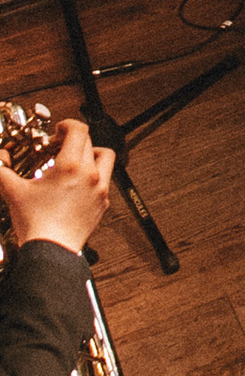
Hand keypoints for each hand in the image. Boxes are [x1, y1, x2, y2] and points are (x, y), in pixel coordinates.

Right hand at [0, 117, 109, 261]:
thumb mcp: (13, 191)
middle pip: (89, 142)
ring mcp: (100, 188)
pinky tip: (77, 183)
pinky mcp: (102, 202)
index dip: (67, 125)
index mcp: (70, 166)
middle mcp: (90, 174)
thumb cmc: (36, 223)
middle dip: (73, 140)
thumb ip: (2, 171)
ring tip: (75, 160)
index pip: (79, 130)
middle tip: (57, 147)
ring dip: (91, 153)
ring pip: (105, 157)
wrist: (52, 250)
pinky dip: (94, 174)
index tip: (58, 130)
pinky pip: (105, 179)